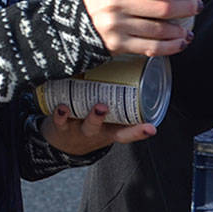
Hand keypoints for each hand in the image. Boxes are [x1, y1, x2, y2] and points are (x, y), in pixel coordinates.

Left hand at [40, 102, 155, 154]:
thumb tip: (135, 67)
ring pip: (85, 125)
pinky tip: (61, 106)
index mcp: (109, 130)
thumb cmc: (91, 123)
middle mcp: (95, 131)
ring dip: (87, 117)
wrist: (62, 144)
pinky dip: (61, 114)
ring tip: (89, 107)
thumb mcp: (107, 118)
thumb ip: (120, 98)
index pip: (127, 133)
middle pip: (101, 127)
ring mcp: (78, 129)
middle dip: (103, 117)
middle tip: (105, 107)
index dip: (140, 131)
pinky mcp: (62, 126)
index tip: (151, 128)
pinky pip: (60, 122)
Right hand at [80, 0, 202, 55]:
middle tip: (197, 5)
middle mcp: (115, 5)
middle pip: (159, 8)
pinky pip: (149, 48)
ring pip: (157, 30)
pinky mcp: (118, 45)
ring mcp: (117, 27)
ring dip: (179, 30)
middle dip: (184, 7)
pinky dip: (169, 47)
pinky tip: (181, 43)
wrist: (66, 26)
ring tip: (191, 28)